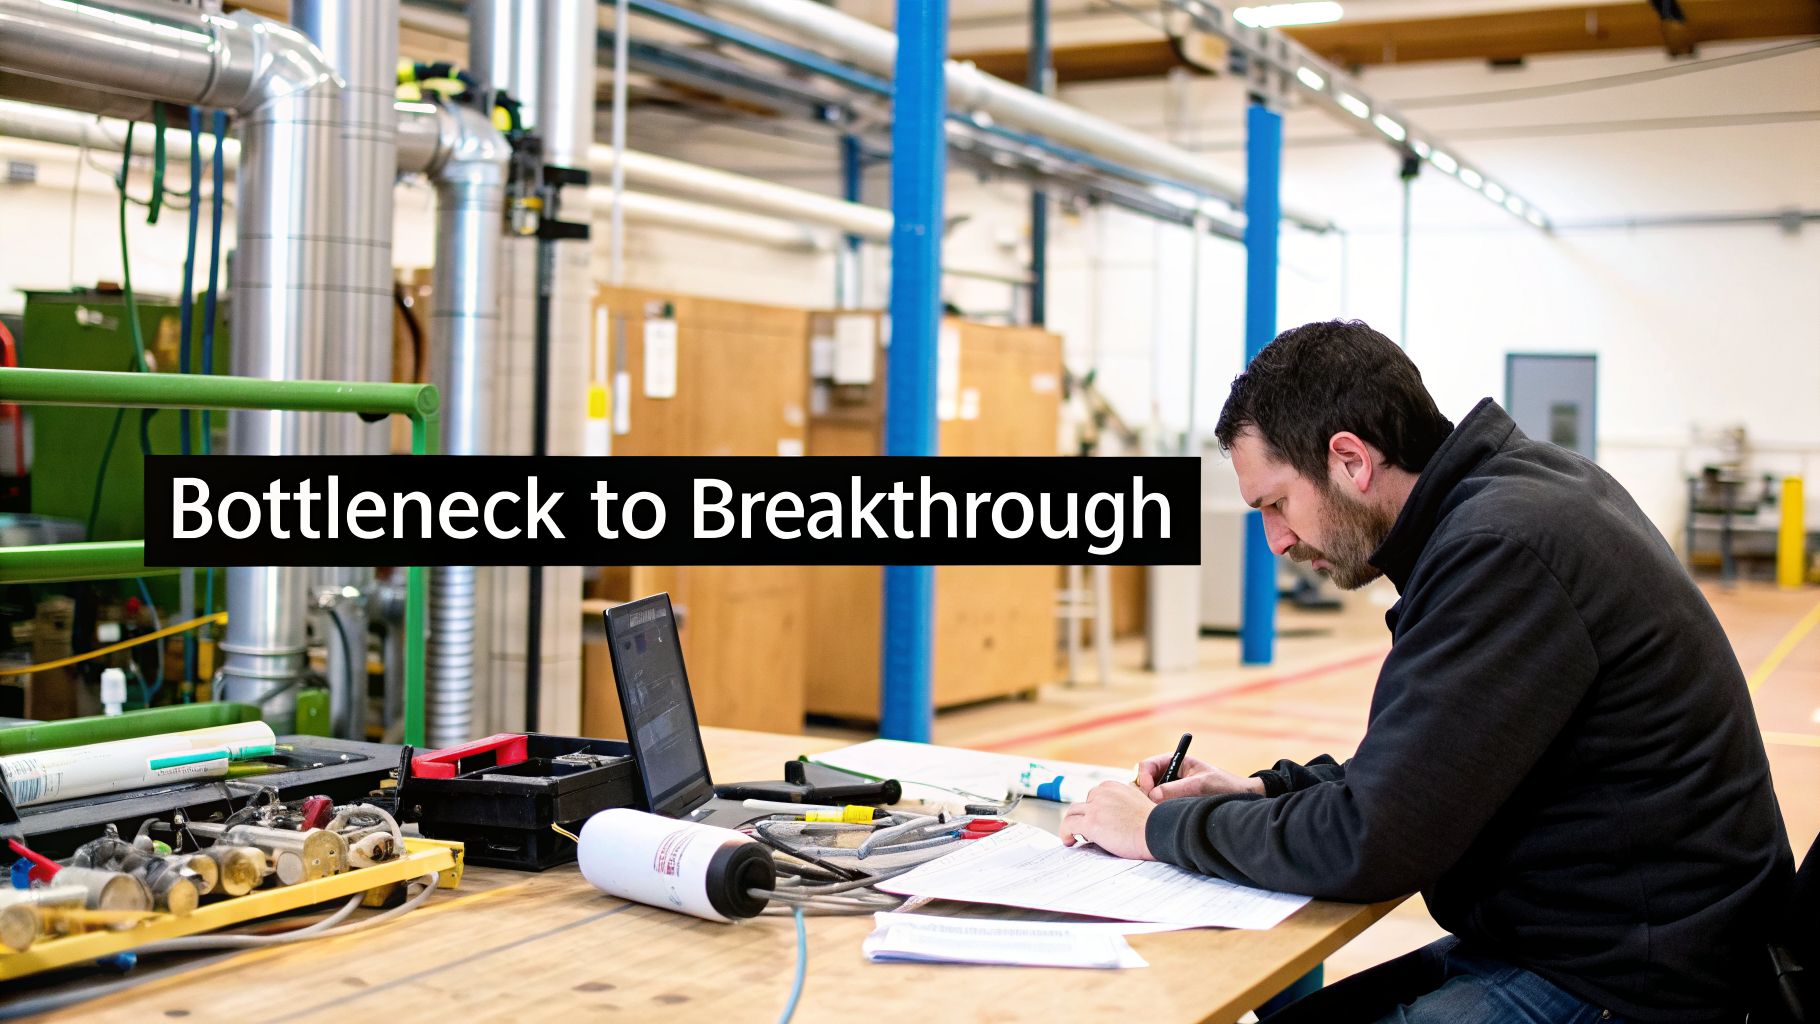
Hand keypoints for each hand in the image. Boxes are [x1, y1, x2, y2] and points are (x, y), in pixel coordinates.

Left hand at [1059, 781, 1156, 859]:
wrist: (1159, 830)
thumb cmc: (1155, 822)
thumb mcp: (1138, 801)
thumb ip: (1124, 802)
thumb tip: (1117, 814)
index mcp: (1112, 786)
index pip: (1094, 795)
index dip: (1092, 809)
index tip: (1094, 820)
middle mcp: (1102, 793)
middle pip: (1082, 804)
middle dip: (1082, 817)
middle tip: (1083, 831)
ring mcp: (1095, 807)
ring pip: (1072, 814)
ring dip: (1070, 825)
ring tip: (1071, 836)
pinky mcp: (1091, 823)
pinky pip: (1069, 826)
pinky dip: (1065, 833)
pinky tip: (1069, 841)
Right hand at [1134, 753, 1264, 802]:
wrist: (1240, 797)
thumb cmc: (1223, 785)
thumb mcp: (1200, 785)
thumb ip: (1176, 789)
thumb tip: (1153, 796)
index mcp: (1174, 761)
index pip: (1146, 766)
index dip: (1144, 779)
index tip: (1150, 793)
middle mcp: (1168, 773)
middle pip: (1143, 781)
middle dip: (1146, 793)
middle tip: (1153, 807)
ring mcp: (1169, 788)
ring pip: (1149, 795)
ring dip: (1154, 803)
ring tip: (1168, 811)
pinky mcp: (1173, 802)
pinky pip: (1158, 805)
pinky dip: (1160, 810)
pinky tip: (1173, 816)